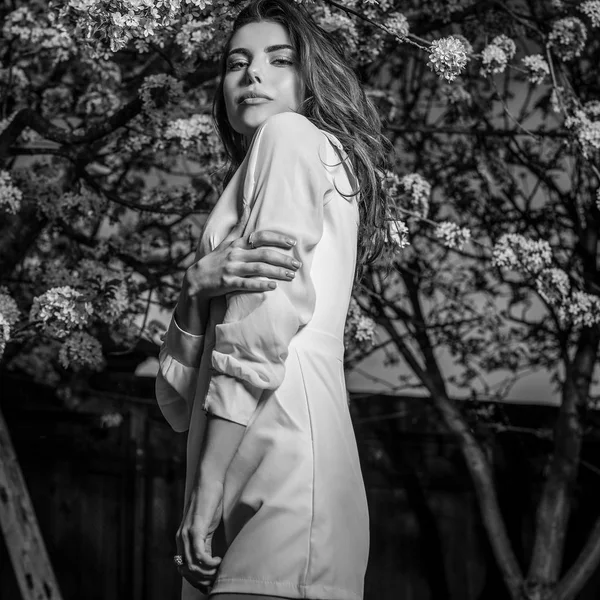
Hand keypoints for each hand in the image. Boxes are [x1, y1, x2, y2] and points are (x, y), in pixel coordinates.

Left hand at [175, 478, 223, 593]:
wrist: (208, 481)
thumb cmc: (210, 500)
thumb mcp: (206, 525)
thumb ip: (205, 541)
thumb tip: (211, 559)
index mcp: (182, 539)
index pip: (184, 568)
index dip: (196, 579)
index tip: (210, 583)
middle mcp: (181, 538)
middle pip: (187, 571)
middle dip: (202, 580)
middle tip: (216, 579)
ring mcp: (187, 534)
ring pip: (192, 566)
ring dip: (207, 573)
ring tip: (220, 570)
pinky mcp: (195, 529)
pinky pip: (198, 555)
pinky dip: (209, 563)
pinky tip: (219, 560)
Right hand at [187, 204, 300, 296]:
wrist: (196, 279)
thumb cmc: (216, 260)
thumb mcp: (226, 241)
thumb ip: (239, 225)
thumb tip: (247, 205)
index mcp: (237, 244)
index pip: (260, 237)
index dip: (277, 239)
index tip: (292, 243)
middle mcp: (235, 254)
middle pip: (264, 254)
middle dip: (283, 259)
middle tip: (297, 265)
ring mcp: (231, 268)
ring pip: (259, 269)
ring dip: (277, 272)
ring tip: (291, 276)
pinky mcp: (228, 282)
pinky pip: (247, 284)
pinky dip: (261, 285)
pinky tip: (273, 287)